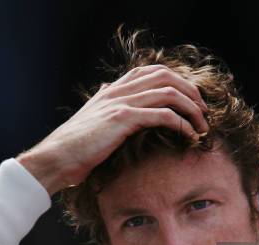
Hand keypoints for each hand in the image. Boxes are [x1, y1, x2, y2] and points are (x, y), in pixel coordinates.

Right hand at [17, 64, 208, 194]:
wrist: (54, 159)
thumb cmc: (73, 148)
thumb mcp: (89, 120)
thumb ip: (103, 104)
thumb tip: (106, 88)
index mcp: (112, 90)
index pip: (151, 71)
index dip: (177, 81)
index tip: (190, 100)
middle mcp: (117, 90)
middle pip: (166, 76)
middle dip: (191, 91)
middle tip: (204, 111)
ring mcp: (120, 102)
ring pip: (169, 93)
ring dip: (192, 109)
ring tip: (202, 126)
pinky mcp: (122, 119)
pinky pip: (163, 115)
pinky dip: (182, 124)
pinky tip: (189, 136)